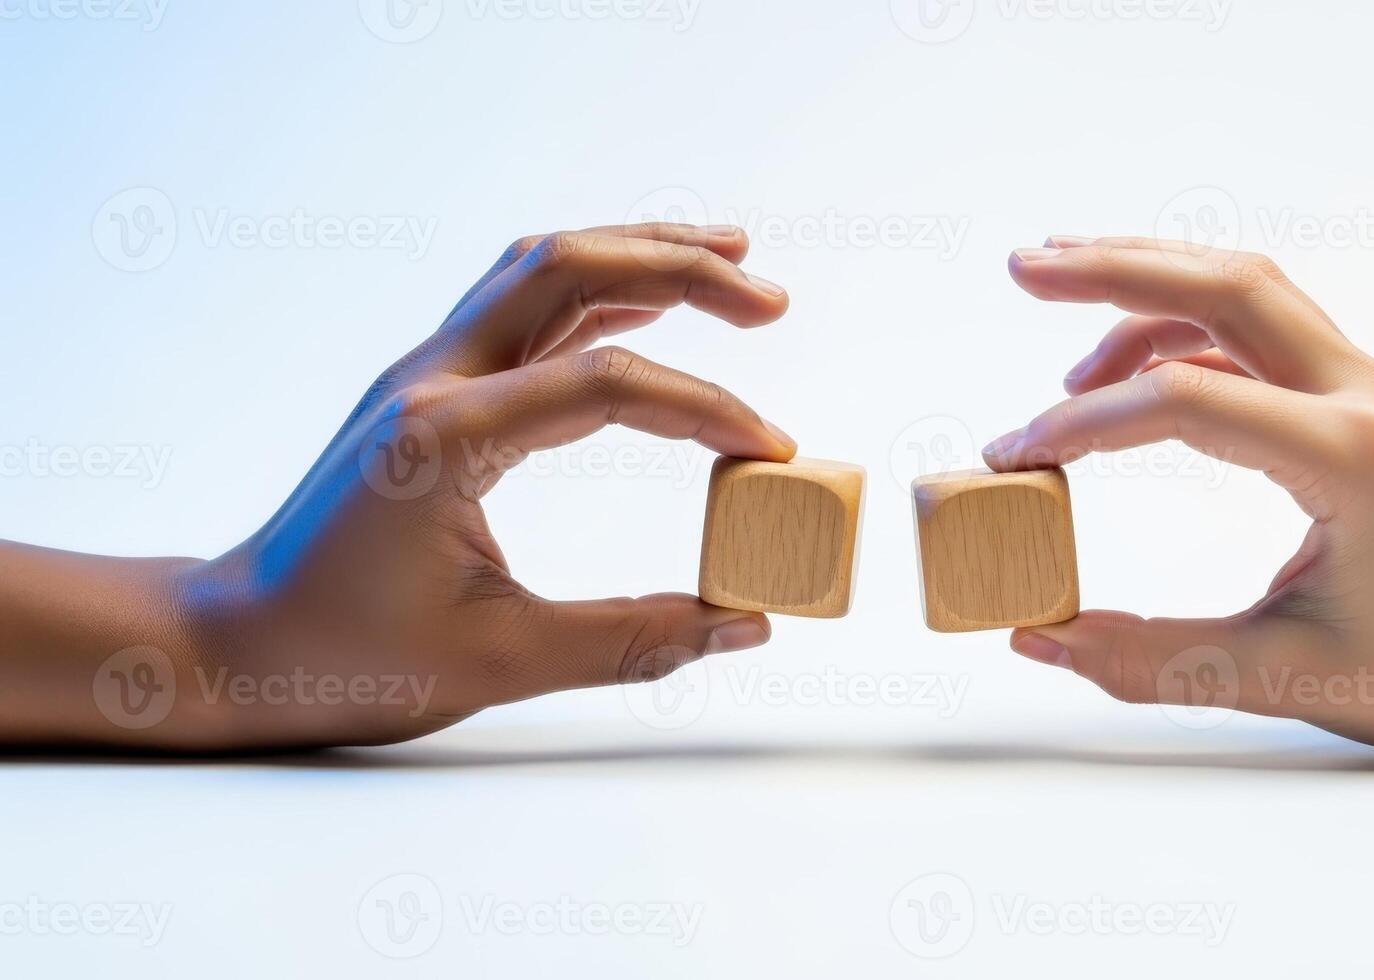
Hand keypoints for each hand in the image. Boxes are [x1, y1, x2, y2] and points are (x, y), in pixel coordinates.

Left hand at [164, 224, 796, 748]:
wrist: (234, 644)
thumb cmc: (345, 657)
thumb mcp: (499, 661)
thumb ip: (633, 639)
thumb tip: (744, 624)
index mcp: (443, 440)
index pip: (603, 383)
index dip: (703, 406)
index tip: (770, 450)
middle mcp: (430, 380)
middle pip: (569, 270)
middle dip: (682, 268)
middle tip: (771, 299)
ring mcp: (423, 373)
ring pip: (541, 266)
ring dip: (639, 252)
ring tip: (730, 256)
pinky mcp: (427, 387)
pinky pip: (520, 304)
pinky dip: (596, 287)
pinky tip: (647, 303)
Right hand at [985, 236, 1373, 755]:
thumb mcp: (1288, 678)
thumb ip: (1153, 659)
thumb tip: (1042, 638)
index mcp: (1346, 459)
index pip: (1185, 401)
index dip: (1085, 426)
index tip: (1017, 460)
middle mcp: (1361, 397)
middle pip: (1224, 284)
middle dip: (1113, 266)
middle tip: (1022, 266)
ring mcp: (1369, 386)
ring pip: (1247, 289)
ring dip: (1150, 278)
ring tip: (1056, 291)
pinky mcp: (1363, 398)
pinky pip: (1264, 330)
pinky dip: (1189, 326)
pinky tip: (1132, 369)